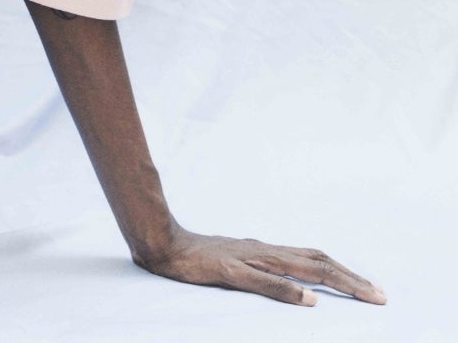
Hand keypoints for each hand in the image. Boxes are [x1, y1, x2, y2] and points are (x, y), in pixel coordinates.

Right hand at [134, 223, 385, 306]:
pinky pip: (263, 280)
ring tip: (363, 294)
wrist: (163, 244)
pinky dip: (288, 289)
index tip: (372, 289)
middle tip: (381, 296)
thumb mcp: (239, 265)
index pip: (316, 257)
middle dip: (352, 279)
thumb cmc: (199, 257)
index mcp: (268, 251)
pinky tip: (307, 298)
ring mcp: (249, 259)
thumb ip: (268, 276)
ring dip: (336, 280)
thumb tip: (305, 293)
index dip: (346, 271)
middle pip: (318, 261)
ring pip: (301, 267)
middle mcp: (265, 251)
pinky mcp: (230, 270)